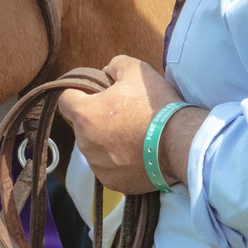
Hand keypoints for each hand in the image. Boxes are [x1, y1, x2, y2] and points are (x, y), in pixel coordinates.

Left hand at [57, 56, 195, 193]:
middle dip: (96, 119)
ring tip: (133, 137)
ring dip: (106, 142)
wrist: (181, 143)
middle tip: (123, 116)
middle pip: (82, 126)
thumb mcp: (137, 71)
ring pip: (94, 148)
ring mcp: (98, 165)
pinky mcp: (112, 182)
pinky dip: (119, 162)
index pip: (66, 99)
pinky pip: (108, 168)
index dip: (79, 93)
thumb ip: (115, 65)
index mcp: (85, 115)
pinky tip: (137, 155)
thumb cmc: (156, 106)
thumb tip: (106, 72)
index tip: (95, 94)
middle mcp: (85, 143)